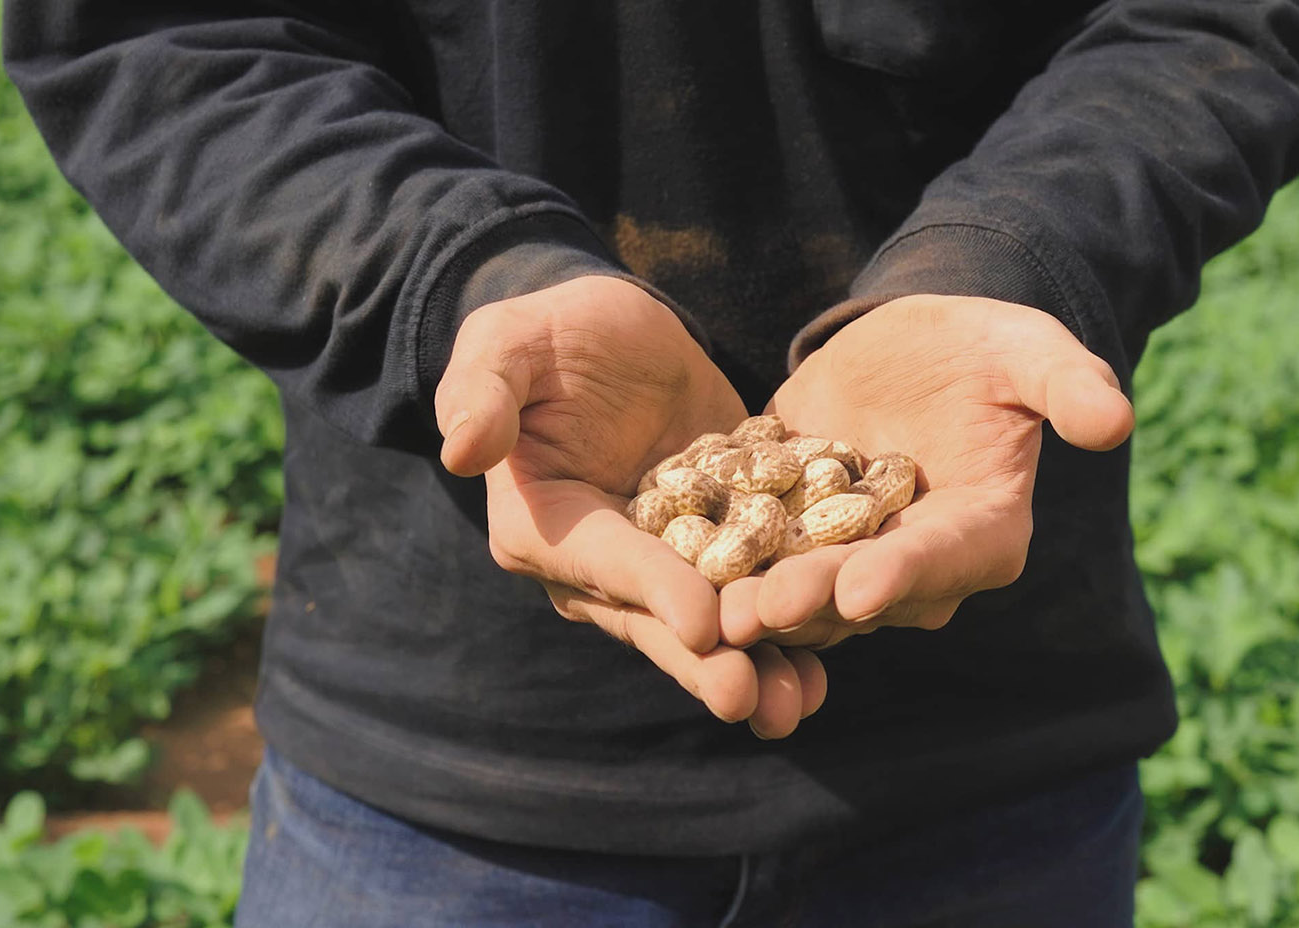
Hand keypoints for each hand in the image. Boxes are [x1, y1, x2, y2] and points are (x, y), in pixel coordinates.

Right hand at [434, 275, 825, 734]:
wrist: (609, 332)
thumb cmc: (546, 333)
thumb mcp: (507, 344)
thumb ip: (483, 393)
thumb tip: (460, 450)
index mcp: (544, 526)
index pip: (603, 563)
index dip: (652, 592)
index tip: (703, 624)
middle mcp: (599, 566)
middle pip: (657, 620)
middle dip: (707, 661)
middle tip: (755, 699)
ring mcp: (661, 567)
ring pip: (709, 627)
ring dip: (757, 665)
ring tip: (804, 700)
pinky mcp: (715, 549)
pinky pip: (752, 592)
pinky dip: (791, 623)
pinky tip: (838, 657)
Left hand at [720, 294, 1133, 649]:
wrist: (912, 344)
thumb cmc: (985, 346)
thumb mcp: (1028, 349)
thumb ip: (1067, 385)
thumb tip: (1114, 419)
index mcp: (985, 532)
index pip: (947, 559)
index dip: (906, 575)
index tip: (865, 589)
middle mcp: (917, 566)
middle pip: (864, 592)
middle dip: (812, 602)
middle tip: (759, 610)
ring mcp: (851, 559)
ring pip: (804, 592)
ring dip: (756, 605)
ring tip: (709, 610)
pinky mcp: (794, 539)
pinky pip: (757, 559)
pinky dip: (719, 569)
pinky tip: (671, 572)